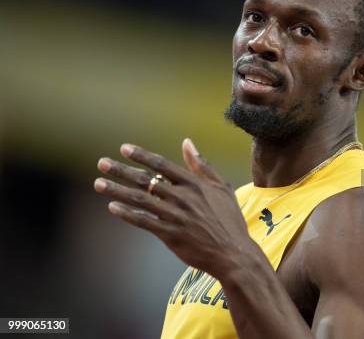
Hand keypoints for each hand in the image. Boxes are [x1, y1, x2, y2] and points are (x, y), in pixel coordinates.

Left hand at [94, 139, 251, 278]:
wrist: (233, 253)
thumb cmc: (229, 220)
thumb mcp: (221, 188)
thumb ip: (202, 165)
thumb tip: (187, 142)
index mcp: (194, 183)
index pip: (162, 164)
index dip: (142, 156)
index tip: (124, 149)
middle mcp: (182, 197)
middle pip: (146, 180)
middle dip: (121, 171)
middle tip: (102, 163)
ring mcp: (175, 216)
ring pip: (140, 199)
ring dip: (117, 190)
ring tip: (99, 183)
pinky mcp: (170, 234)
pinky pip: (143, 221)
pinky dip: (127, 213)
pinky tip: (112, 207)